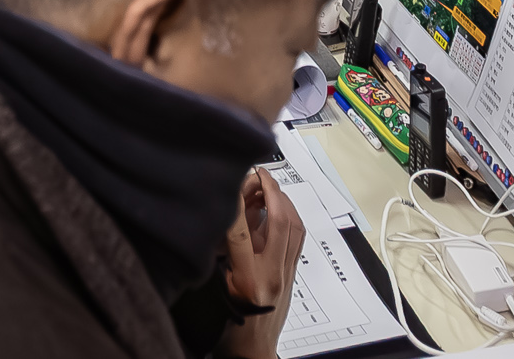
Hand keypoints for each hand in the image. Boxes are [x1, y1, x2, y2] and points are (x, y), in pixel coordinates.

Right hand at [218, 170, 304, 358]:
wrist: (251, 353)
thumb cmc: (229, 327)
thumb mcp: (215, 287)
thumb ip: (220, 253)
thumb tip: (225, 215)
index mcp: (246, 281)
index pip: (241, 232)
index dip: (234, 202)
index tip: (229, 181)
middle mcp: (271, 275)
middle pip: (279, 222)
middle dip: (270, 190)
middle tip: (258, 172)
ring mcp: (286, 275)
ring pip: (294, 227)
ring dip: (284, 201)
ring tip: (269, 185)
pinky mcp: (292, 276)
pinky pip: (298, 238)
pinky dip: (290, 216)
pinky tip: (279, 208)